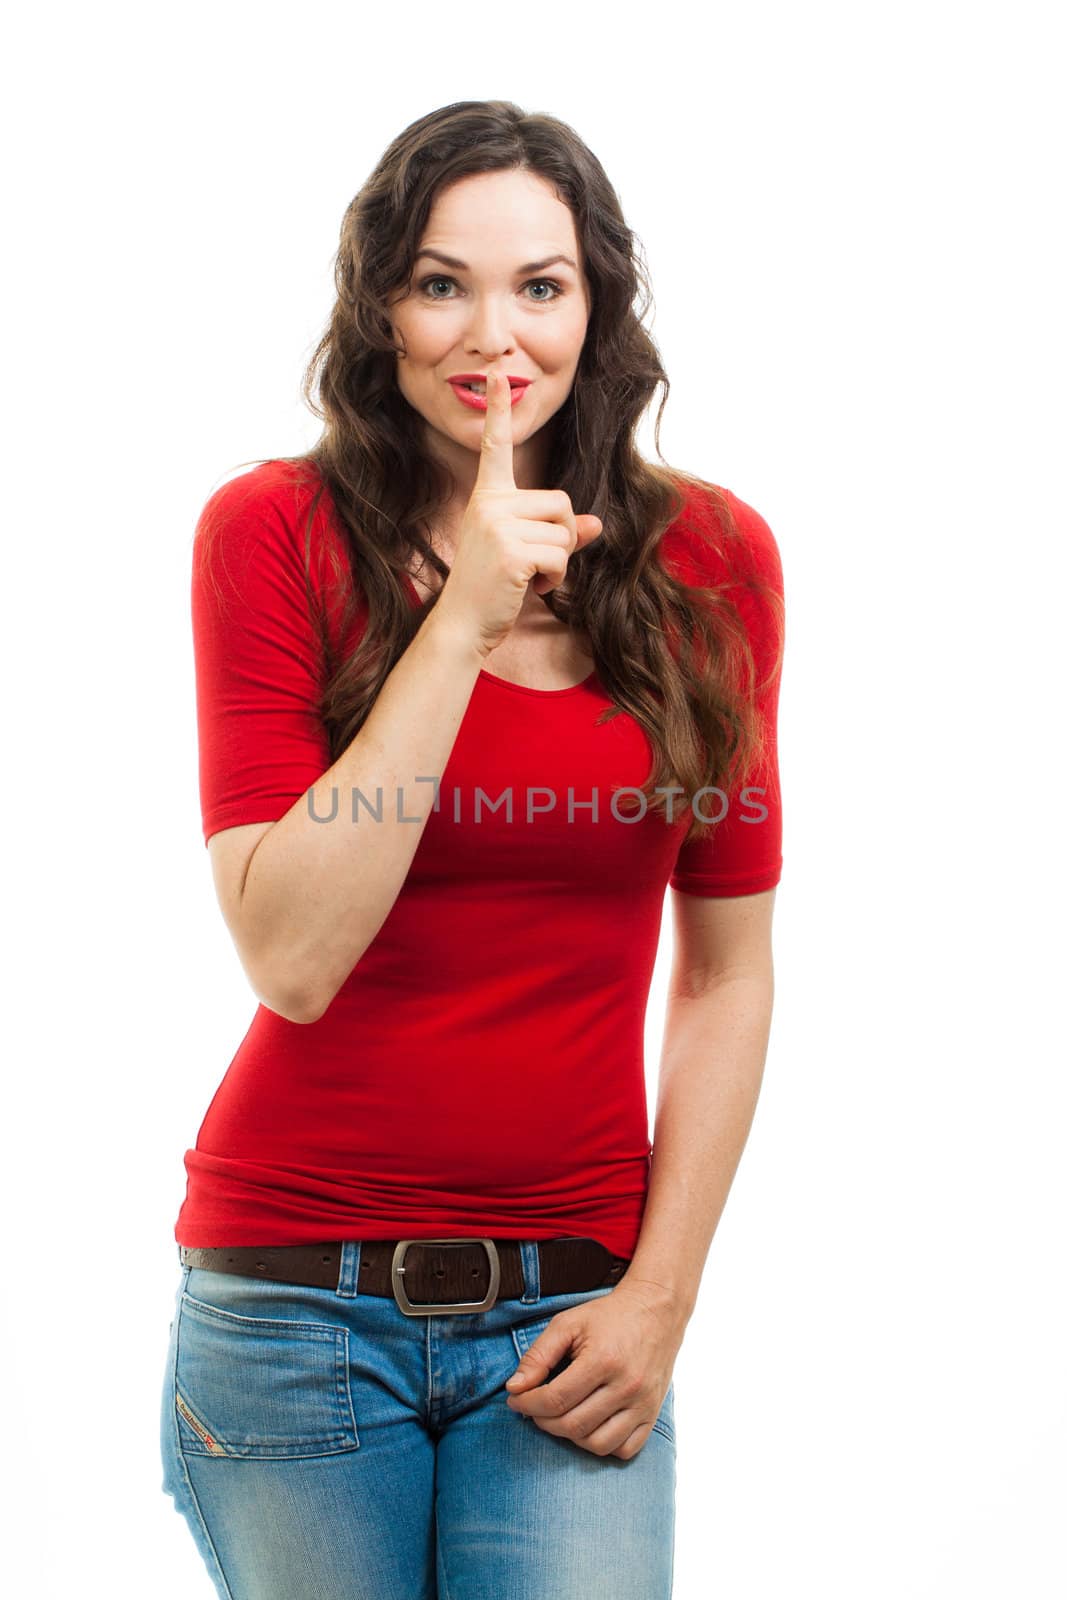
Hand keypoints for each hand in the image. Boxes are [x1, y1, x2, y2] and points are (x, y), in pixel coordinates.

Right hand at [433, 355, 603, 659]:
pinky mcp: (511, 551)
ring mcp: (498, 526)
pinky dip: (554, 578)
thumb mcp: (523, 552)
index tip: (499, 375)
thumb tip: (595, 523)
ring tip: (527, 576)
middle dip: (562, 537)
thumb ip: (558, 533)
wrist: (462, 623)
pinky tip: (528, 587)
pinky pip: (560, 556)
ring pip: (565, 533)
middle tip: (534, 562)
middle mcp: (490, 504)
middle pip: (561, 502)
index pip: (497, 448)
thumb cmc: (491, 588)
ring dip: (558, 563)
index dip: (498, 412)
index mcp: (488, 497)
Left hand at [503, 1277, 683, 1459]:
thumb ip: (538, 1355)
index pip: (555, 1399)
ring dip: (570, 1437)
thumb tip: (514, 1388)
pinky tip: (589, 1426)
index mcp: (603, 1360)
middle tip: (533, 1408)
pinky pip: (625, 1449)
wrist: (656, 1311)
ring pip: (597, 1444)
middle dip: (543, 1421)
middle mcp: (627, 1386)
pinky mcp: (653, 1414)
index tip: (516, 1399)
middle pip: (573, 1425)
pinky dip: (602, 1446)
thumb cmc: (609, 1316)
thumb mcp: (568, 1324)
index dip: (528, 1404)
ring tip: (560, 1417)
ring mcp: (643, 1404)